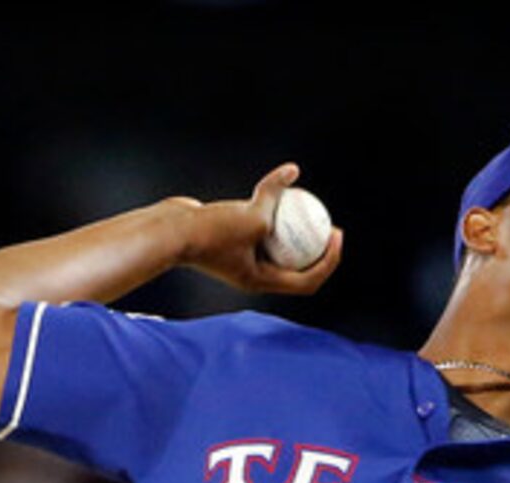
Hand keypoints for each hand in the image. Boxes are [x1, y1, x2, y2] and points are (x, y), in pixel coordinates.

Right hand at [178, 163, 344, 295]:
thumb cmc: (210, 232)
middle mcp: (254, 274)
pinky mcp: (232, 239)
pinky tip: (282, 181)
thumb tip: (291, 174)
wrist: (171, 231)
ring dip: (296, 229)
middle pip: (297, 267)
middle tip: (332, 226)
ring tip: (311, 208)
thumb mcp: (250, 218)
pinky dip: (270, 208)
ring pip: (278, 245)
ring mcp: (242, 258)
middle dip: (319, 250)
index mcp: (261, 281)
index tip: (337, 237)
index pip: (307, 281)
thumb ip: (273, 199)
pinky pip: (259, 224)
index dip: (329, 262)